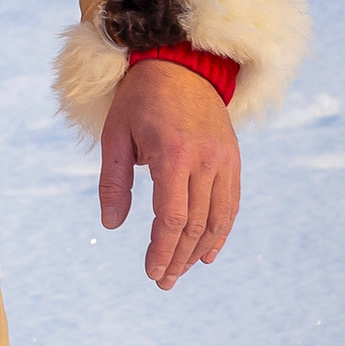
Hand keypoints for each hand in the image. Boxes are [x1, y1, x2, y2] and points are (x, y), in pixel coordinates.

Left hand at [99, 58, 241, 290]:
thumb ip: (113, 182)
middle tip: (163, 282)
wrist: (181, 64)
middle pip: (196, 225)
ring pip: (217, 220)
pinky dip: (221, 232)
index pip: (172, 218)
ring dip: (199, 251)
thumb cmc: (139, 100)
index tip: (151, 272)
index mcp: (173, 155)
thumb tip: (111, 224)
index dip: (162, 250)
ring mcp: (224, 160)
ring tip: (180, 271)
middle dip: (178, 258)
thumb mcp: (116, 136)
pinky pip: (231, 204)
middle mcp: (205, 161)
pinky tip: (207, 252)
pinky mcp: (233, 159)